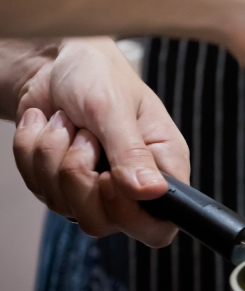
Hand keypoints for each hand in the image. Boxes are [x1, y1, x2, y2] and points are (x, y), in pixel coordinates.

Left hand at [12, 38, 189, 246]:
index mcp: (163, 167)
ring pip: (64, 206)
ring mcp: (95, 189)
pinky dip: (33, 152)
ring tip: (67, 124)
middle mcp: (133, 186)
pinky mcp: (61, 184)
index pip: (160, 226)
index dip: (131, 216)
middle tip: (84, 138)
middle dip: (78, 178)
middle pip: (103, 223)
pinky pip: (37, 188)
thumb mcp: (115, 109)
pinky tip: (48, 127)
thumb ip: (132, 152)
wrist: (55, 64)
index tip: (108, 179)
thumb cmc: (98, 76)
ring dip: (53, 156)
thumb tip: (152, 191)